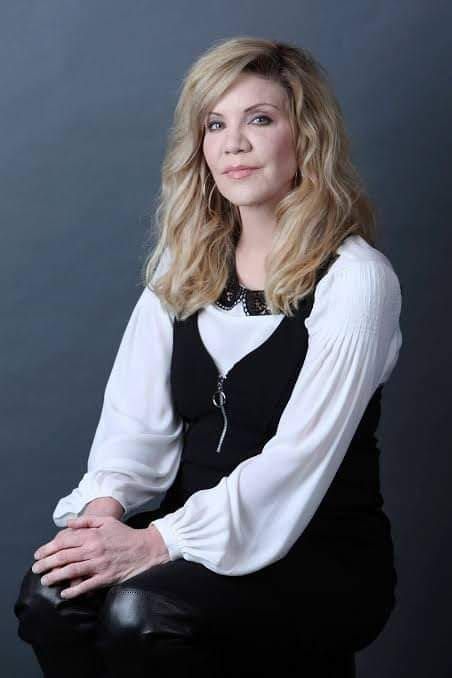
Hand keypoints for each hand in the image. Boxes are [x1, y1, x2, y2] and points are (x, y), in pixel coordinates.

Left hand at [31, 515, 170, 598]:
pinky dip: (74, 590)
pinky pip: (87, 585)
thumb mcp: (107, 521)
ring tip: (45, 581)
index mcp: (92, 535)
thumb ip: (86, 520)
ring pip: (72, 571)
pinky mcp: (106, 577)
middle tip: (35, 569)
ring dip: (56, 576)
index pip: (64, 542)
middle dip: (47, 563)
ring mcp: (100, 564)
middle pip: (64, 557)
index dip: (48, 548)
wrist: (146, 549)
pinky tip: (65, 593)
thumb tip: (67, 523)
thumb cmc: (125, 535)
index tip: (38, 554)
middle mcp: (94, 549)